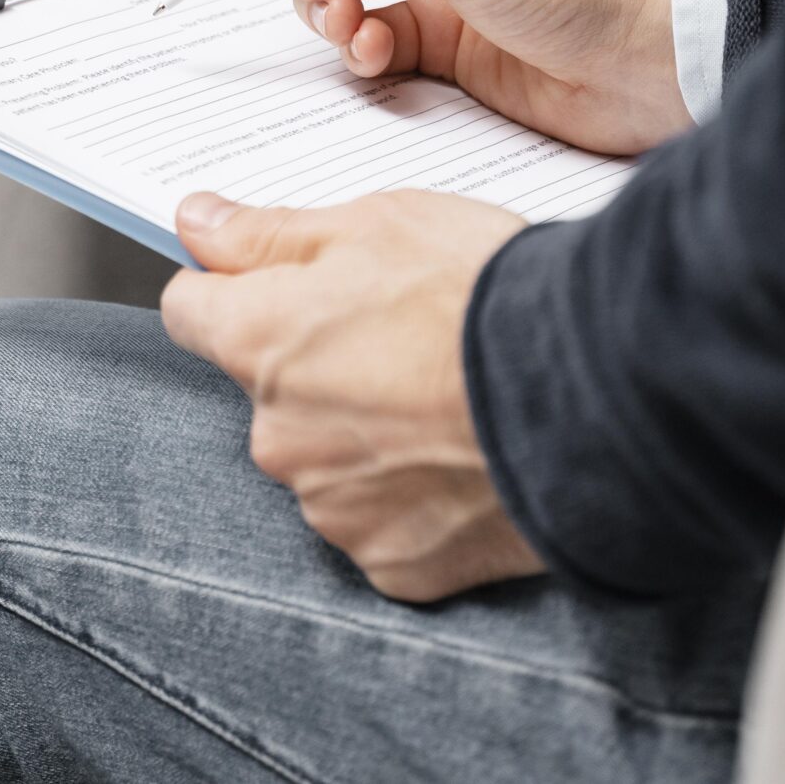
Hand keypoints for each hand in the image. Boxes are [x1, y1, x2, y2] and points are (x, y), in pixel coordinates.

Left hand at [159, 188, 545, 603]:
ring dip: (368, 435)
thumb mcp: (378, 222)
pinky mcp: (392, 562)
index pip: (190, 311)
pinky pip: (385, 523)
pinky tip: (467, 455)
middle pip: (269, 393)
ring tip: (450, 399)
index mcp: (262, 342)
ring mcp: (333, 508)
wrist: (595, 397)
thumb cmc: (488, 298)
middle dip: (319, 366)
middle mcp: (278, 436)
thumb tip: (197, 222)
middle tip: (406, 336)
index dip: (231, 287)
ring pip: (327, 460)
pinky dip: (416, 496)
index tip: (272, 280)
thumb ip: (271, 232)